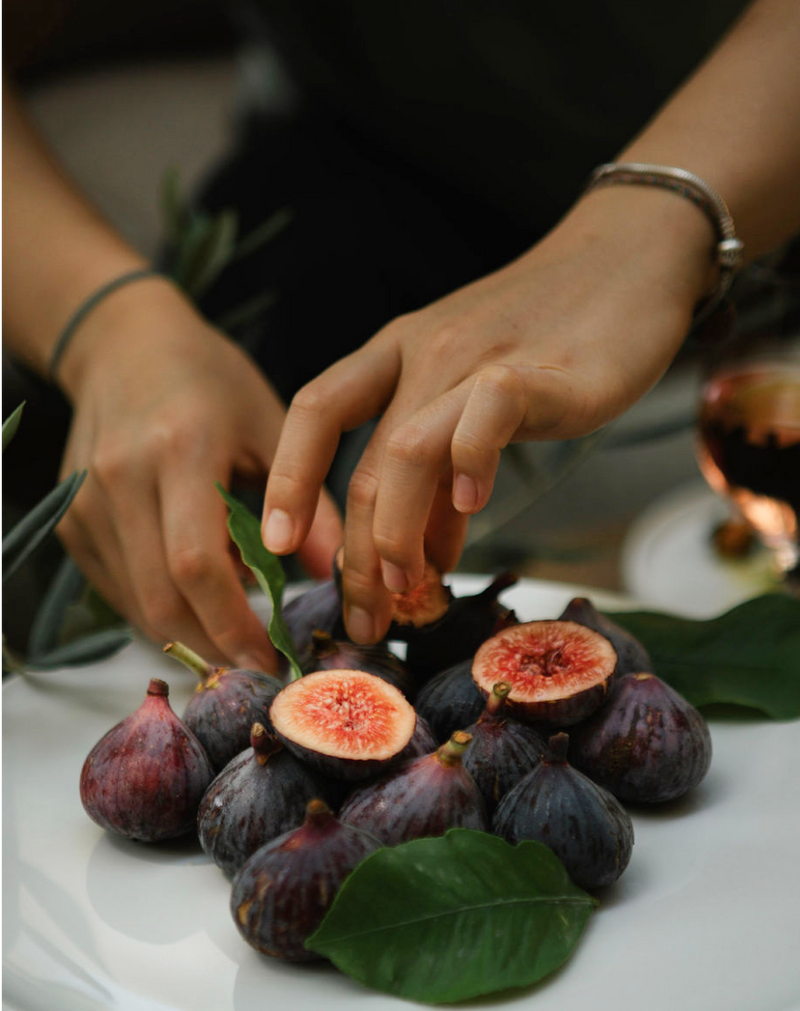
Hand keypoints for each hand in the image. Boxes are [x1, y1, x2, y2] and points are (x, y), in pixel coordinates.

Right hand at [57, 278, 342, 670]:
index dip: (234, 623)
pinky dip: (158, 608)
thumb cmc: (211, 380)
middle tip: (257, 666)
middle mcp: (122, 477)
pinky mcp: (72, 518)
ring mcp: (87, 501)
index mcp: (181, 448)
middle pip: (161, 596)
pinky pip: (117, 587)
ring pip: (135, 602)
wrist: (125, 345)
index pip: (199, 562)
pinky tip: (195, 604)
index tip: (272, 658)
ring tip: (233, 639)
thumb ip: (306, 501)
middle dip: (213, 645)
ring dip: (187, 634)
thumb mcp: (273, 424)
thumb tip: (334, 573)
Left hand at [262, 186, 715, 642]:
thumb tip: (426, 556)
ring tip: (406, 585)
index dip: (287, 479)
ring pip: (407, 452)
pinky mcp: (537, 371)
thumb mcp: (469, 399)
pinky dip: (471, 465)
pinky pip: (485, 417)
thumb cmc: (545, 336)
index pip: (316, 413)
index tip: (276, 545)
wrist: (627, 259)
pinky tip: (475, 504)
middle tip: (365, 619)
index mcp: (395, 354)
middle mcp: (422, 353)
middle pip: (362, 464)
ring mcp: (474, 359)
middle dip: (353, 554)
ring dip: (396, 532)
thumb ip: (442, 474)